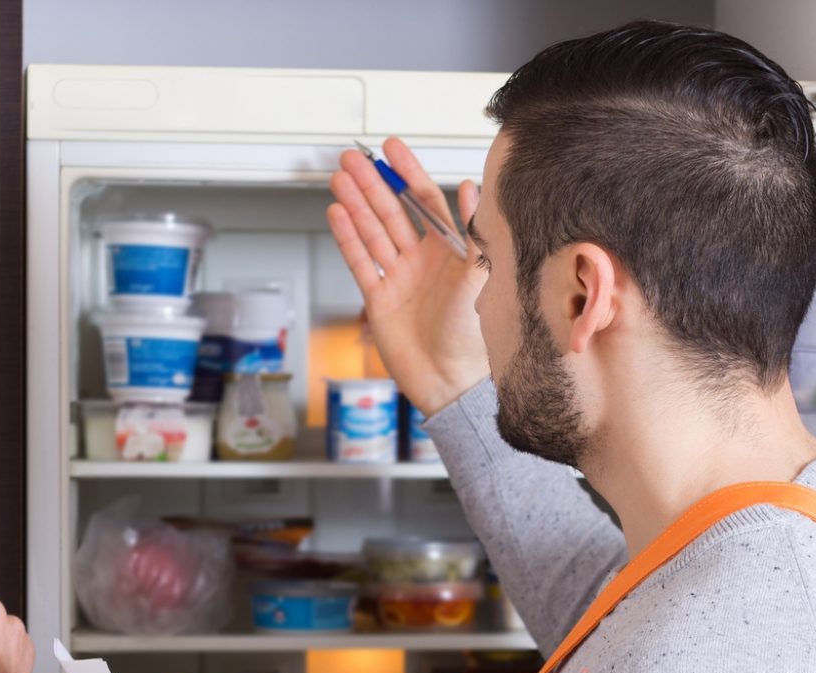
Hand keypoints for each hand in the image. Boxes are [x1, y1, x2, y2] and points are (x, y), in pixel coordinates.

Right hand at [328, 137, 488, 415]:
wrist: (448, 381)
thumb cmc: (471, 336)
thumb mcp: (479, 277)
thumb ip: (472, 233)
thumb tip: (471, 188)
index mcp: (448, 251)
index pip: (424, 201)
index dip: (407, 173)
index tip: (392, 149)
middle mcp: (421, 260)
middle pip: (391, 211)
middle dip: (372, 183)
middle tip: (353, 158)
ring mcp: (398, 278)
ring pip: (372, 232)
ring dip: (355, 204)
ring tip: (340, 178)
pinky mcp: (378, 298)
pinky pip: (360, 262)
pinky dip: (347, 238)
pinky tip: (337, 213)